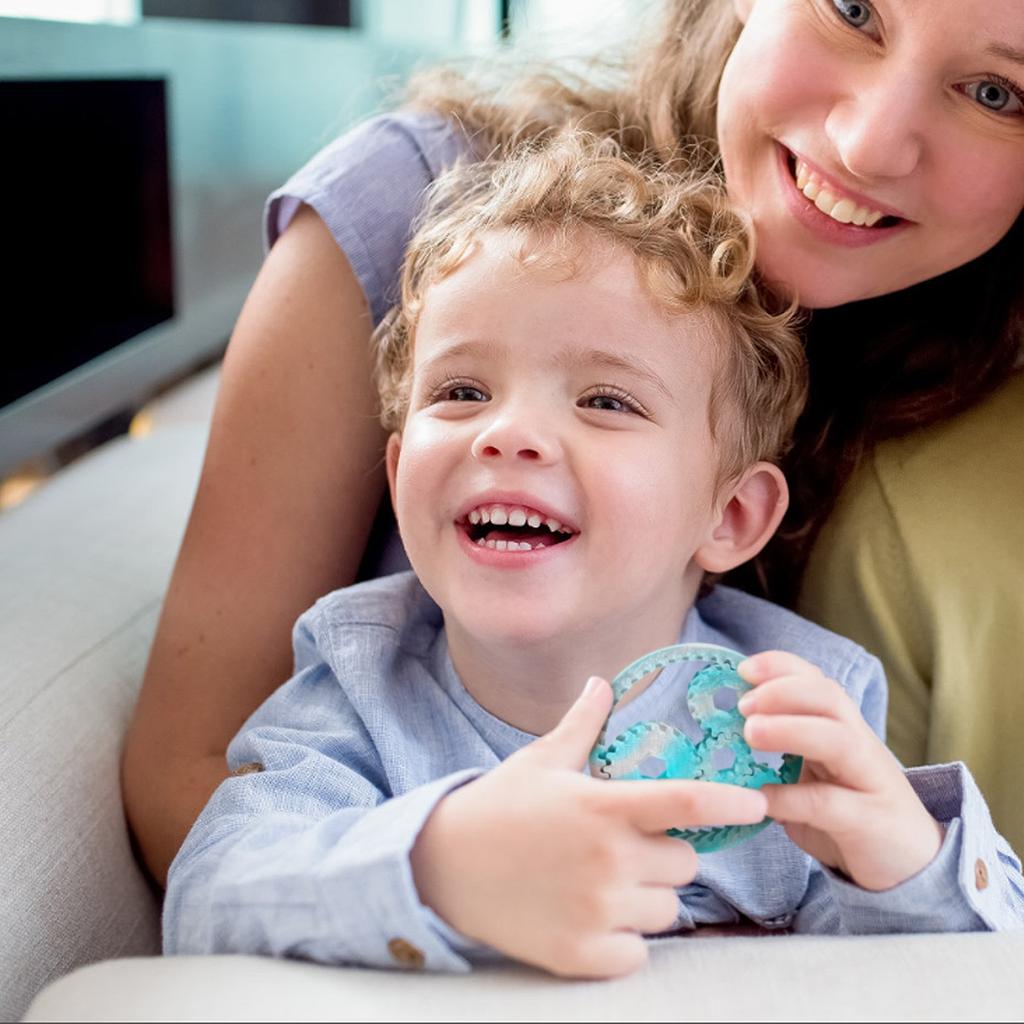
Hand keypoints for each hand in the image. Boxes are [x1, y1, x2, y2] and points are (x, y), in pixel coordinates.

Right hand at [411, 676, 767, 977]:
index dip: (731, 803)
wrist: (442, 868)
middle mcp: (607, 860)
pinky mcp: (581, 954)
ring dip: (647, 898)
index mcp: (601, 807)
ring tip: (603, 881)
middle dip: (666, 854)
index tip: (757, 805)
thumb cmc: (498, 807)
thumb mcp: (541, 760)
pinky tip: (591, 916)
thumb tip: (602, 682)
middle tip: (626, 846)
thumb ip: (583, 724)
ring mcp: (595, 910)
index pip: (686, 803)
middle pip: (684, 864)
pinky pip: (637, 953)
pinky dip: (623, 940)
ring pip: (666, 910)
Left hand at [737, 651, 943, 891]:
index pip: (816, 681)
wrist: (912, 866)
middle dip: (783, 691)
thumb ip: (781, 754)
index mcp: (842, 728)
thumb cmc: (849, 814)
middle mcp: (859, 745)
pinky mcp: (871, 822)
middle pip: (830, 697)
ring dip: (791, 730)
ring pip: (837, 740)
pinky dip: (793, 798)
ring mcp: (870, 781)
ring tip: (750, 733)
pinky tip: (763, 799)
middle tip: (742, 704)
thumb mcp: (813, 775)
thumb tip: (720, 734)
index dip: (780, 667)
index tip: (741, 669)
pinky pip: (831, 804)